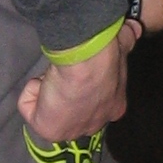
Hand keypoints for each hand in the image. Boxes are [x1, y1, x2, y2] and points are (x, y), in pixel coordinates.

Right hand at [16, 23, 137, 142]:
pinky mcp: (49, 131)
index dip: (82, 83)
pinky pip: (28, 107)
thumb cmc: (105, 52)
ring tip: (55, 76)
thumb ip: (125, 39)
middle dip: (63, 92)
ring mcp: (71, 132)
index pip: (94, 100)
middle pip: (71, 109)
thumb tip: (133, 30)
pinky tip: (45, 82)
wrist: (88, 63)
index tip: (76, 69)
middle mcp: (95, 124)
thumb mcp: (121, 43)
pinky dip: (31, 91)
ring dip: (47, 89)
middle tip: (62, 73)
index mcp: (115, 106)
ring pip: (48, 108)